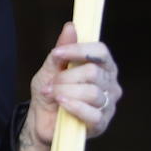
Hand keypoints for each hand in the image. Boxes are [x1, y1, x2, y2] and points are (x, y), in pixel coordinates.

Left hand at [20, 22, 120, 150]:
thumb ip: (62, 50)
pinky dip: (72, 106)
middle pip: (93, 72)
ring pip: (91, 92)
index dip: (79, 50)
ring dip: (65, 91)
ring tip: (52, 94)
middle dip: (66, 76)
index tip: (57, 54)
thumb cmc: (49, 91)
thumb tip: (71, 26)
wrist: (41, 119)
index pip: (101, 51)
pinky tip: (61, 103)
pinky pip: (92, 113)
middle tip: (51, 83)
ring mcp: (108, 104)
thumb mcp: (50, 68)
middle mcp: (110, 83)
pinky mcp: (101, 123)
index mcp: (102, 66)